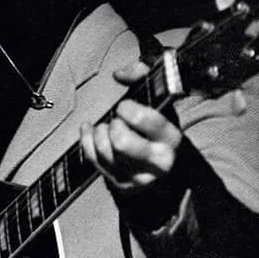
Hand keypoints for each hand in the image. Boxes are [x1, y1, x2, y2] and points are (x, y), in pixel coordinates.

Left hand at [79, 61, 182, 196]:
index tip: (125, 107)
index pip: (147, 121)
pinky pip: (92, 158)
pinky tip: (91, 130)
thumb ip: (142, 77)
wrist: (161, 166)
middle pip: (121, 141)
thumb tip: (119, 74)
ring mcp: (137, 176)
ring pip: (105, 151)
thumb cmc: (156, 128)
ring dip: (101, 133)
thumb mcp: (158, 101)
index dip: (129, 109)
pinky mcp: (119, 183)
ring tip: (108, 127)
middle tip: (118, 121)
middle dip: (114, 125)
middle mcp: (157, 162)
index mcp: (171, 139)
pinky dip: (87, 139)